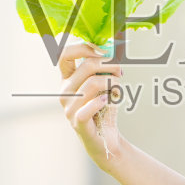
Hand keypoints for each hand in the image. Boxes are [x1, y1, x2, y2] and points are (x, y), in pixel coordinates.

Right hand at [58, 41, 123, 169]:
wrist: (106, 139)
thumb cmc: (104, 109)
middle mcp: (64, 92)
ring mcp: (69, 108)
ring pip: (93, 84)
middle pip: (86, 66)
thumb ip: (103, 67)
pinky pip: (90, 106)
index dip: (83, 47)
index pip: (64, 55)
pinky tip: (109, 100)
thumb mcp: (103, 84)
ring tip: (119, 89)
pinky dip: (103, 101)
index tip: (102, 50)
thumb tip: (112, 45)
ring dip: (112, 83)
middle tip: (121, 70)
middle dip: (109, 65)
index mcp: (67, 80)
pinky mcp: (78, 122)